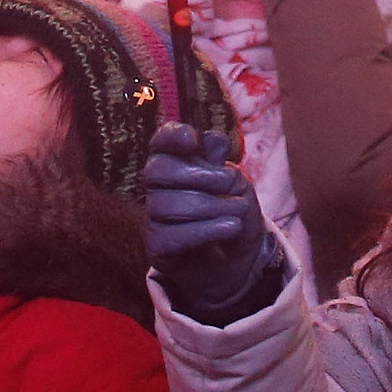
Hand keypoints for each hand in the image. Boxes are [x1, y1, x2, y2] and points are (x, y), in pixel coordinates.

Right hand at [142, 125, 277, 320]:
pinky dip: (207, 230)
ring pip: (166, 205)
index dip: (170, 136)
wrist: (234, 255)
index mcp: (173, 160)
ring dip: (211, 206)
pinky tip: (230, 227)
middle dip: (197, 174)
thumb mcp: (232, 180)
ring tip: (239, 210)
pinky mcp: (156, 245)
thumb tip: (215, 140)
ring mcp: (153, 217)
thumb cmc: (228, 207)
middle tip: (230, 180)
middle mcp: (156, 186)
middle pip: (156, 170)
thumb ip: (220, 161)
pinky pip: (173, 235)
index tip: (192, 139)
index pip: (159, 141)